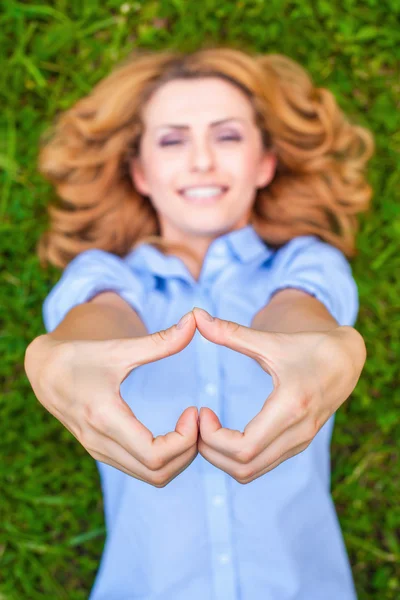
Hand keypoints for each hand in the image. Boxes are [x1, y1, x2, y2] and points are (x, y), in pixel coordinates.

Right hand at [24, 312, 198, 487]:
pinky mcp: (102, 452)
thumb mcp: (120, 347)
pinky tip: (175, 433)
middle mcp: (100, 442)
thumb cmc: (82, 356)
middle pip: (158, 473)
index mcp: (104, 417)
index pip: (155, 455)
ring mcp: (100, 451)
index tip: (194, 410)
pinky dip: (165, 459)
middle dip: (188, 451)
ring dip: (179, 458)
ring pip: (151, 477)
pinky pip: (140, 470)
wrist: (44, 371)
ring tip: (190, 426)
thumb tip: (194, 320)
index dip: (185, 440)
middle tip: (199, 420)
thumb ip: (160, 340)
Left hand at [192, 307, 365, 483]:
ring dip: (221, 457)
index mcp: (290, 407)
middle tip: (197, 423)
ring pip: (250, 472)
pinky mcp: (296, 444)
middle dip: (210, 451)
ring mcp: (298, 442)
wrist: (346, 360)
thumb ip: (231, 332)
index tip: (201, 412)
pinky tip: (224, 433)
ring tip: (207, 428)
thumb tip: (195, 315)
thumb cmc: (308, 347)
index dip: (213, 437)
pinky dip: (235, 457)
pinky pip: (260, 465)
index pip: (243, 448)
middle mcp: (297, 432)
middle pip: (243, 468)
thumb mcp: (270, 340)